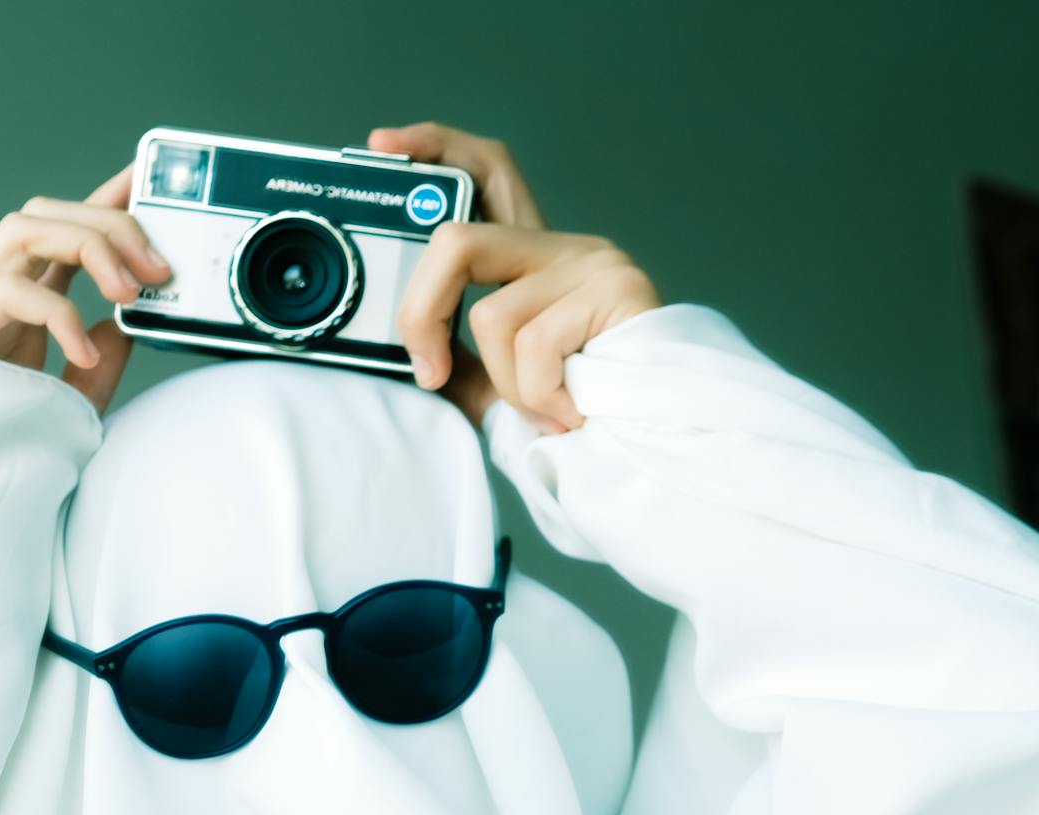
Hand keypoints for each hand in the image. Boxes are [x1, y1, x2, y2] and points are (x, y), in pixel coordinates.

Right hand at [0, 166, 171, 413]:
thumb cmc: (2, 462)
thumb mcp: (72, 409)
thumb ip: (96, 367)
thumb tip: (118, 324)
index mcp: (19, 311)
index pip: (60, 236)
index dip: (102, 201)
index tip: (146, 180)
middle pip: (43, 217)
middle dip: (108, 224)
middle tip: (159, 265)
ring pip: (20, 229)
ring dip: (87, 246)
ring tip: (129, 293)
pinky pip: (5, 291)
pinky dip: (55, 312)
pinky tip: (82, 353)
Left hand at [372, 123, 658, 431]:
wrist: (655, 444)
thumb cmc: (579, 415)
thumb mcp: (497, 385)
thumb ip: (456, 356)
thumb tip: (400, 349)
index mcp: (532, 261)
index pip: (485, 171)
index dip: (434, 148)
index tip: (383, 145)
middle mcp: (563, 248)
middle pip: (458, 239)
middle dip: (423, 313)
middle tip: (430, 373)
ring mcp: (592, 264)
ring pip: (493, 315)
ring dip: (508, 385)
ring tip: (547, 410)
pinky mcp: (617, 291)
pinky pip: (536, 346)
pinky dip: (540, 396)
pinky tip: (572, 411)